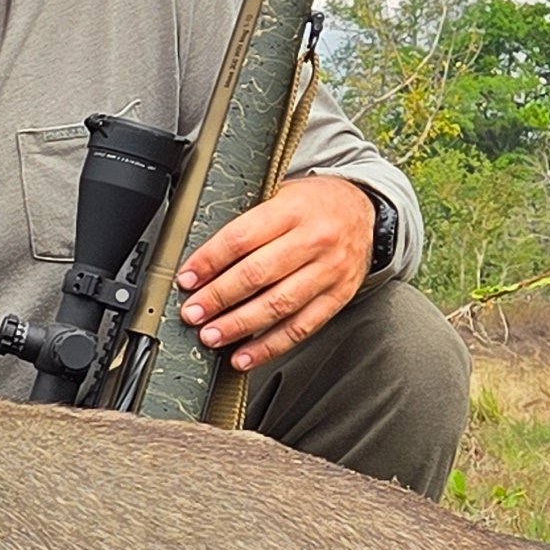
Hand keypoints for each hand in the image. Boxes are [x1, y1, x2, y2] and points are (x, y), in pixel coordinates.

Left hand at [175, 175, 374, 373]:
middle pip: (258, 274)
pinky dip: (270, 346)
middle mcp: (314, 239)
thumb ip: (248, 220)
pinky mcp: (338, 296)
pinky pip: (301, 327)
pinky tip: (245, 356)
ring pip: (279, 304)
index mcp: (293, 209)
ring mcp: (329, 270)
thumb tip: (201, 256)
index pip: (242, 237)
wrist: (362, 209)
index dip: (209, 261)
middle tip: (193, 313)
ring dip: (239, 325)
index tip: (187, 279)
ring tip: (212, 336)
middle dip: (219, 297)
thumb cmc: (312, 205)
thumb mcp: (280, 194)